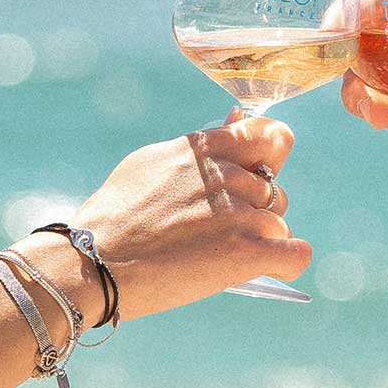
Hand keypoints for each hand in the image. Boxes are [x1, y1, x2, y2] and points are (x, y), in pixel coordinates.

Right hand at [71, 113, 310, 320]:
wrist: (92, 262)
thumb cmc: (114, 216)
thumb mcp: (151, 162)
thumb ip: (200, 145)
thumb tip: (237, 120)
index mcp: (205, 148)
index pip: (267, 135)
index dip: (271, 154)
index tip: (263, 169)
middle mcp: (226, 175)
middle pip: (274, 188)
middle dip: (255, 209)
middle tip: (218, 230)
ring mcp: (237, 214)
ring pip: (278, 224)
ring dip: (260, 240)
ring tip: (218, 254)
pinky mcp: (244, 253)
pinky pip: (295, 254)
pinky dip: (288, 262)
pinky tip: (270, 267)